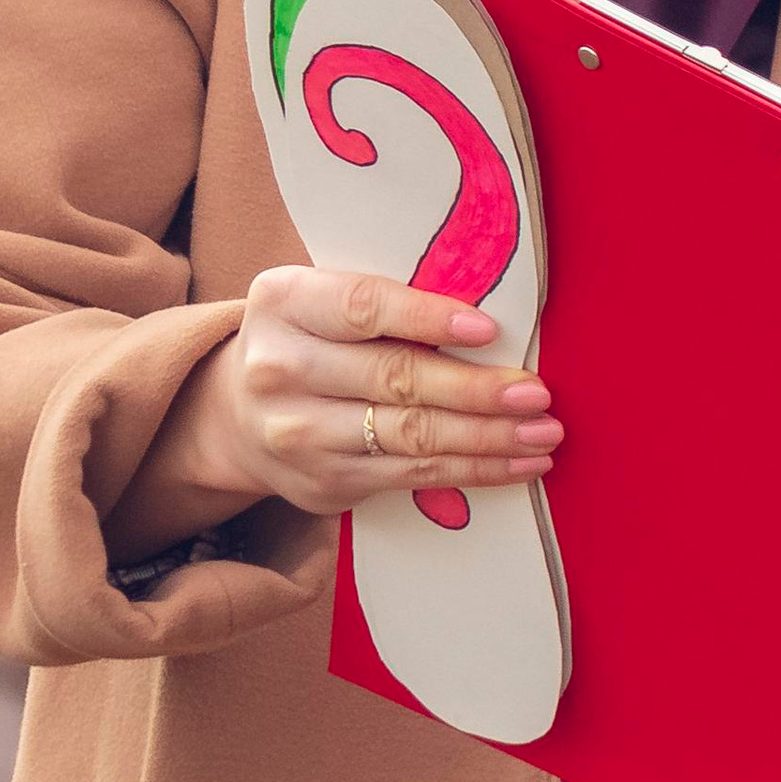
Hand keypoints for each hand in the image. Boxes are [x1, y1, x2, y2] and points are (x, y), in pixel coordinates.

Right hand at [162, 266, 560, 521]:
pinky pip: (412, 476)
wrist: (237, 415)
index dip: (428, 318)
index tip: (488, 331)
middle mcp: (281, 369)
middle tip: (538, 393)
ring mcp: (298, 433)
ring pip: (410, 435)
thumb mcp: (323, 298)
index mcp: (284, 302)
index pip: (363, 307)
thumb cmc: (311, 338)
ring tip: (543, 433)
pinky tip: (518, 465)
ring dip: (488, 437)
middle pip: (395, 379)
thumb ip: (386, 298)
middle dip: (477, 389)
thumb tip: (491, 317)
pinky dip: (473, 471)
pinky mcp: (323, 483)